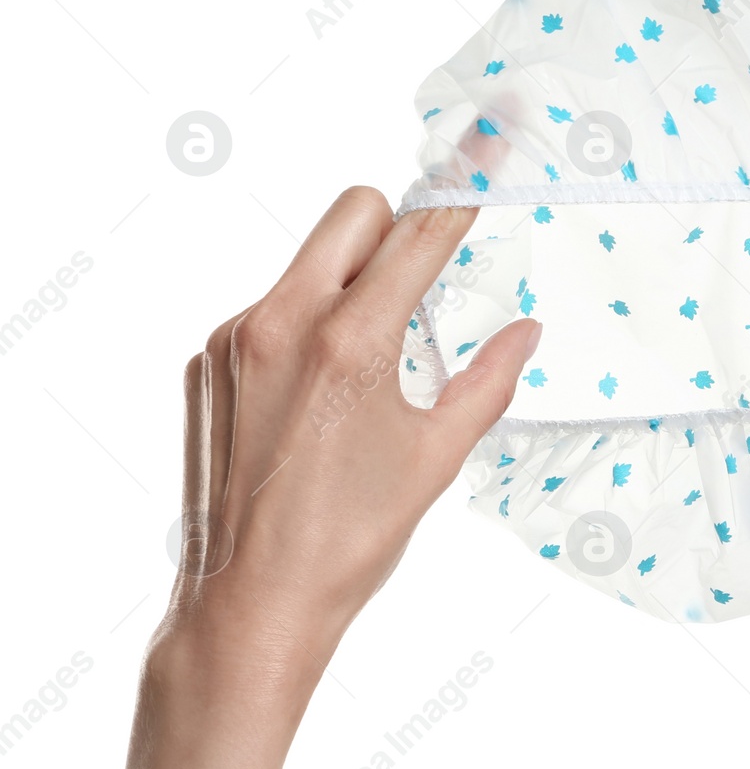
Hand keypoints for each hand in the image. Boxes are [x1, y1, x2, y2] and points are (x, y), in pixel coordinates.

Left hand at [100, 188, 536, 768]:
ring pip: (308, 260)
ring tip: (370, 358)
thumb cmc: (351, 538)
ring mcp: (234, 339)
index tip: (483, 167)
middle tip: (424, 276)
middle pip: (353, 212)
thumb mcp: (437, 458)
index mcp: (350, 343)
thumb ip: (488, 381)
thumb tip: (525, 331)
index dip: (460, 201)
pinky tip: (320, 393)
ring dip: (350, 279)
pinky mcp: (206, 362)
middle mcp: (282, 322)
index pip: (418, 237)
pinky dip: (306, 323)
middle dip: (397, 227)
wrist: (250, 601)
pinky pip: (270, 307)